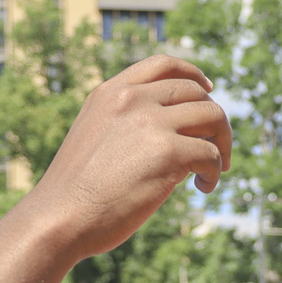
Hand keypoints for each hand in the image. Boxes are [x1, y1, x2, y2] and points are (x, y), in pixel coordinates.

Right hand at [20, 55, 231, 262]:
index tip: (208, 90)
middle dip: (215, 120)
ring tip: (212, 171)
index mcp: (110, 93)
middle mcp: (132, 99)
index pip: (163, 64)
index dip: (193, 74)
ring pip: (212, 117)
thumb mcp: (94, 137)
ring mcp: (151, 122)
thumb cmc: (76, 192)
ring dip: (222, 144)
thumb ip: (126, 123)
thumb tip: (177, 132)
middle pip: (196, 92)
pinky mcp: (168, 152)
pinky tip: (203, 187)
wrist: (60, 218)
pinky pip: (210, 154)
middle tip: (216, 150)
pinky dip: (214, 171)